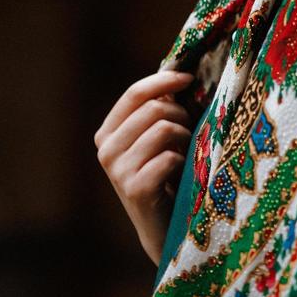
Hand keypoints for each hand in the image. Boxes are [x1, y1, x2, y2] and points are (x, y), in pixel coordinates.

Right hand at [94, 69, 194, 264]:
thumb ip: (158, 107)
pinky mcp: (135, 189)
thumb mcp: (156, 136)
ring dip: (185, 137)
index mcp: (107, 133)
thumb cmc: (166, 172)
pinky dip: (183, 159)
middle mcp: (106, 150)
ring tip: (187, 151)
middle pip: (153, 109)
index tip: (189, 78)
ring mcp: (118, 171)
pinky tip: (181, 171)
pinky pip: (169, 156)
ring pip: (164, 129)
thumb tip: (180, 69)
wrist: (164, 227)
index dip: (164, 80)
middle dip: (181, 114)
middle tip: (190, 131)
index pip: (135, 92)